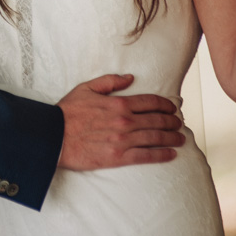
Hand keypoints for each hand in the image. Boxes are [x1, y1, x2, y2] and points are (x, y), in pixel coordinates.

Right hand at [56, 74, 184, 170]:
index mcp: (118, 104)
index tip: (172, 107)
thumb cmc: (67, 112)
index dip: (165, 104)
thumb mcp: (86, 88)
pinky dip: (161, 155)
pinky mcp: (118, 157)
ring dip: (172, 138)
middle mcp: (124, 121)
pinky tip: (171, 154)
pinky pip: (146, 156)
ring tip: (181, 138)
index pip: (150, 102)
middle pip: (157, 120)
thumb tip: (129, 78)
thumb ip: (109, 81)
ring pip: (155, 138)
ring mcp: (123, 140)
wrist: (54, 136)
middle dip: (172, 121)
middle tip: (179, 123)